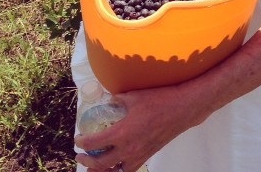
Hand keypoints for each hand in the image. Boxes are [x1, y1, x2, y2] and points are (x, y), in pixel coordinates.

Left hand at [75, 84, 202, 171]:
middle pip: (101, 164)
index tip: (78, 139)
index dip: (83, 142)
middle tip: (80, 156)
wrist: (181, 109)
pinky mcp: (148, 156)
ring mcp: (139, 155)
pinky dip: (119, 170)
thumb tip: (109, 99)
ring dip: (102, 171)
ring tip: (94, 168)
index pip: (95, 143)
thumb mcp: (134, 96)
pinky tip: (116, 164)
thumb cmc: (158, 100)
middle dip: (87, 162)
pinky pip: (129, 169)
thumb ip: (118, 99)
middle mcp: (128, 148)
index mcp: (122, 132)